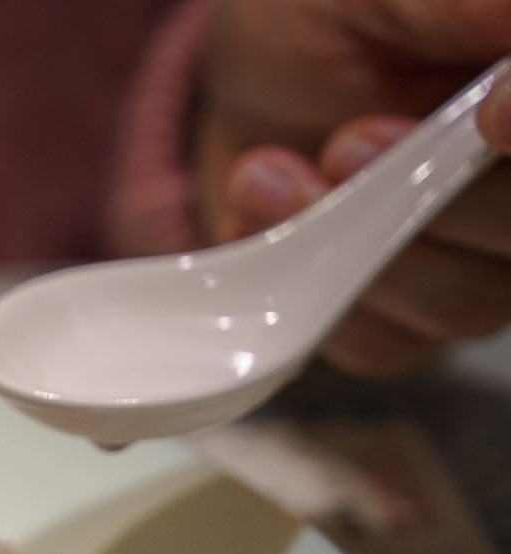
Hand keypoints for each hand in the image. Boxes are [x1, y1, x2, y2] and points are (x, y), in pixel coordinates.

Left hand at [197, 0, 510, 374]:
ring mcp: (490, 259)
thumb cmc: (329, 13)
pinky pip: (391, 343)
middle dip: (436, 202)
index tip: (490, 117)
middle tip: (345, 142)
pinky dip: (312, 293)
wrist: (246, 72)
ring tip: (273, 171)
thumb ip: (471, 7)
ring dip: (356, 246)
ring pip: (469, 302)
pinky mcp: (414, 313)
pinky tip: (264, 219)